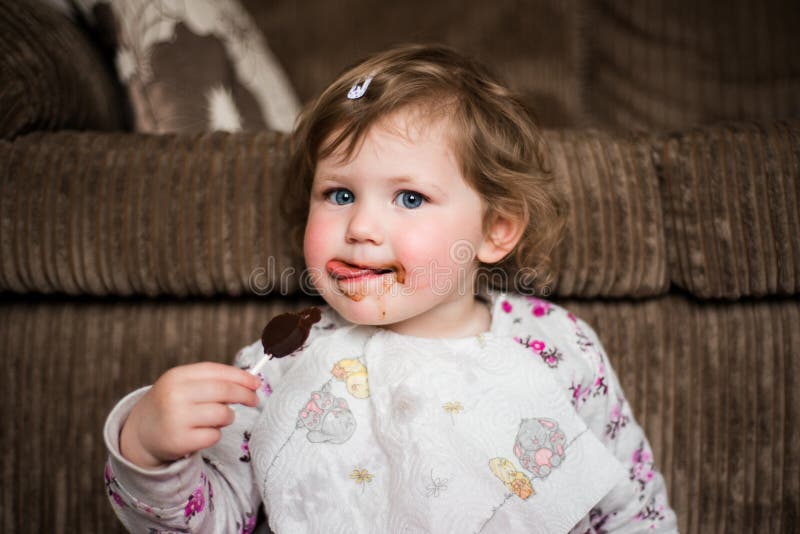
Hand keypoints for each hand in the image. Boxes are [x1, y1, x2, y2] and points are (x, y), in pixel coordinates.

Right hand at [119, 362, 260, 468]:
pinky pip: (214, 435)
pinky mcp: (180, 441)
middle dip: (245, 395)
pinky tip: (201, 433)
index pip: (216, 371)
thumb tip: (249, 382)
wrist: (141, 434)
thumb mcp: (183, 385)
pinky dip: (214, 434)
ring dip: (227, 417)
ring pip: (223, 414)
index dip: (241, 376)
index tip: (256, 382)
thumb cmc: (171, 405)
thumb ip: (211, 381)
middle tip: (254, 400)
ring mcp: (176, 418)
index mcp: (177, 376)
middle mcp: (175, 395)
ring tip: (216, 418)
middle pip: (224, 391)